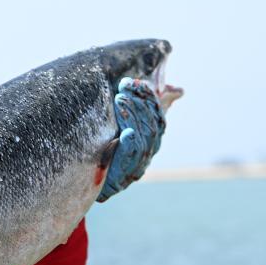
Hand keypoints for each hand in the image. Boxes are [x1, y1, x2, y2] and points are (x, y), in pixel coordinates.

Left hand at [98, 77, 165, 201]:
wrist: (87, 182)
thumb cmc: (106, 151)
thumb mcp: (122, 125)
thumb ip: (146, 107)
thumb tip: (178, 91)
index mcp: (151, 140)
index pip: (157, 116)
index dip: (148, 98)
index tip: (135, 81)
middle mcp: (147, 153)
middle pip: (152, 126)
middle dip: (139, 104)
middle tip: (124, 87)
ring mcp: (136, 167)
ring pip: (143, 139)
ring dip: (132, 117)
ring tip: (120, 99)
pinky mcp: (121, 178)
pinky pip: (131, 158)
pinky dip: (131, 143)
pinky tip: (127, 132)